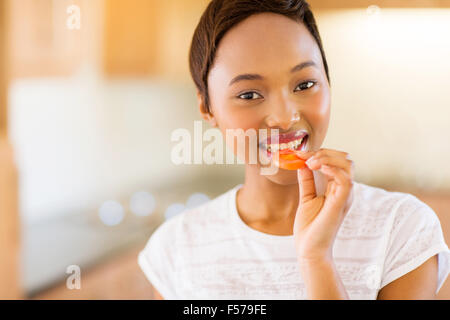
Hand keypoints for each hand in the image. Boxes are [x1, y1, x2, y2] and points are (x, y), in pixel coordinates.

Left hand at [293, 148, 354, 262]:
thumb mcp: (306, 197)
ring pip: (348, 165)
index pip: (337, 161)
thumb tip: (301, 163)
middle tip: (304, 157)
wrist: (309, 249)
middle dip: (324, 152)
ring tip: (310, 162)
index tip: (299, 153)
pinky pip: (345, 180)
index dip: (320, 153)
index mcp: (337, 188)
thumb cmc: (309, 227)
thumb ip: (307, 180)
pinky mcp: (341, 203)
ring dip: (327, 158)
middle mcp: (344, 190)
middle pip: (345, 159)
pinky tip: (317, 167)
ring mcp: (344, 196)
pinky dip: (333, 169)